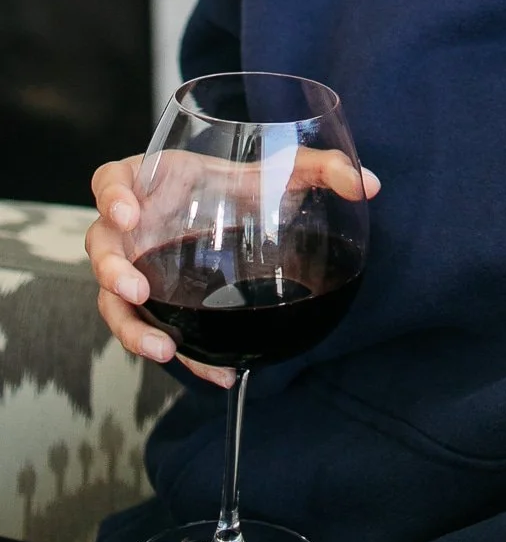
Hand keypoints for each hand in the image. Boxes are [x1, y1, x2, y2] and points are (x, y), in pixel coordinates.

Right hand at [86, 151, 380, 387]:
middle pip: (100, 246)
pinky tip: (214, 373)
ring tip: (161, 346)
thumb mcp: (279, 173)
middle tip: (136, 287)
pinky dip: (179, 352)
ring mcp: (138, 266)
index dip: (111, 194)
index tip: (129, 212)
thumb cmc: (243, 185)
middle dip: (112, 270)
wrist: (238, 220)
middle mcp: (134, 227)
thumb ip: (322, 169)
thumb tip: (369, 184)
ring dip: (130, 325)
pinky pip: (151, 330)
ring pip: (112, 299)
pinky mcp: (153, 302)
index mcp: (152, 182)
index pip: (110, 179)